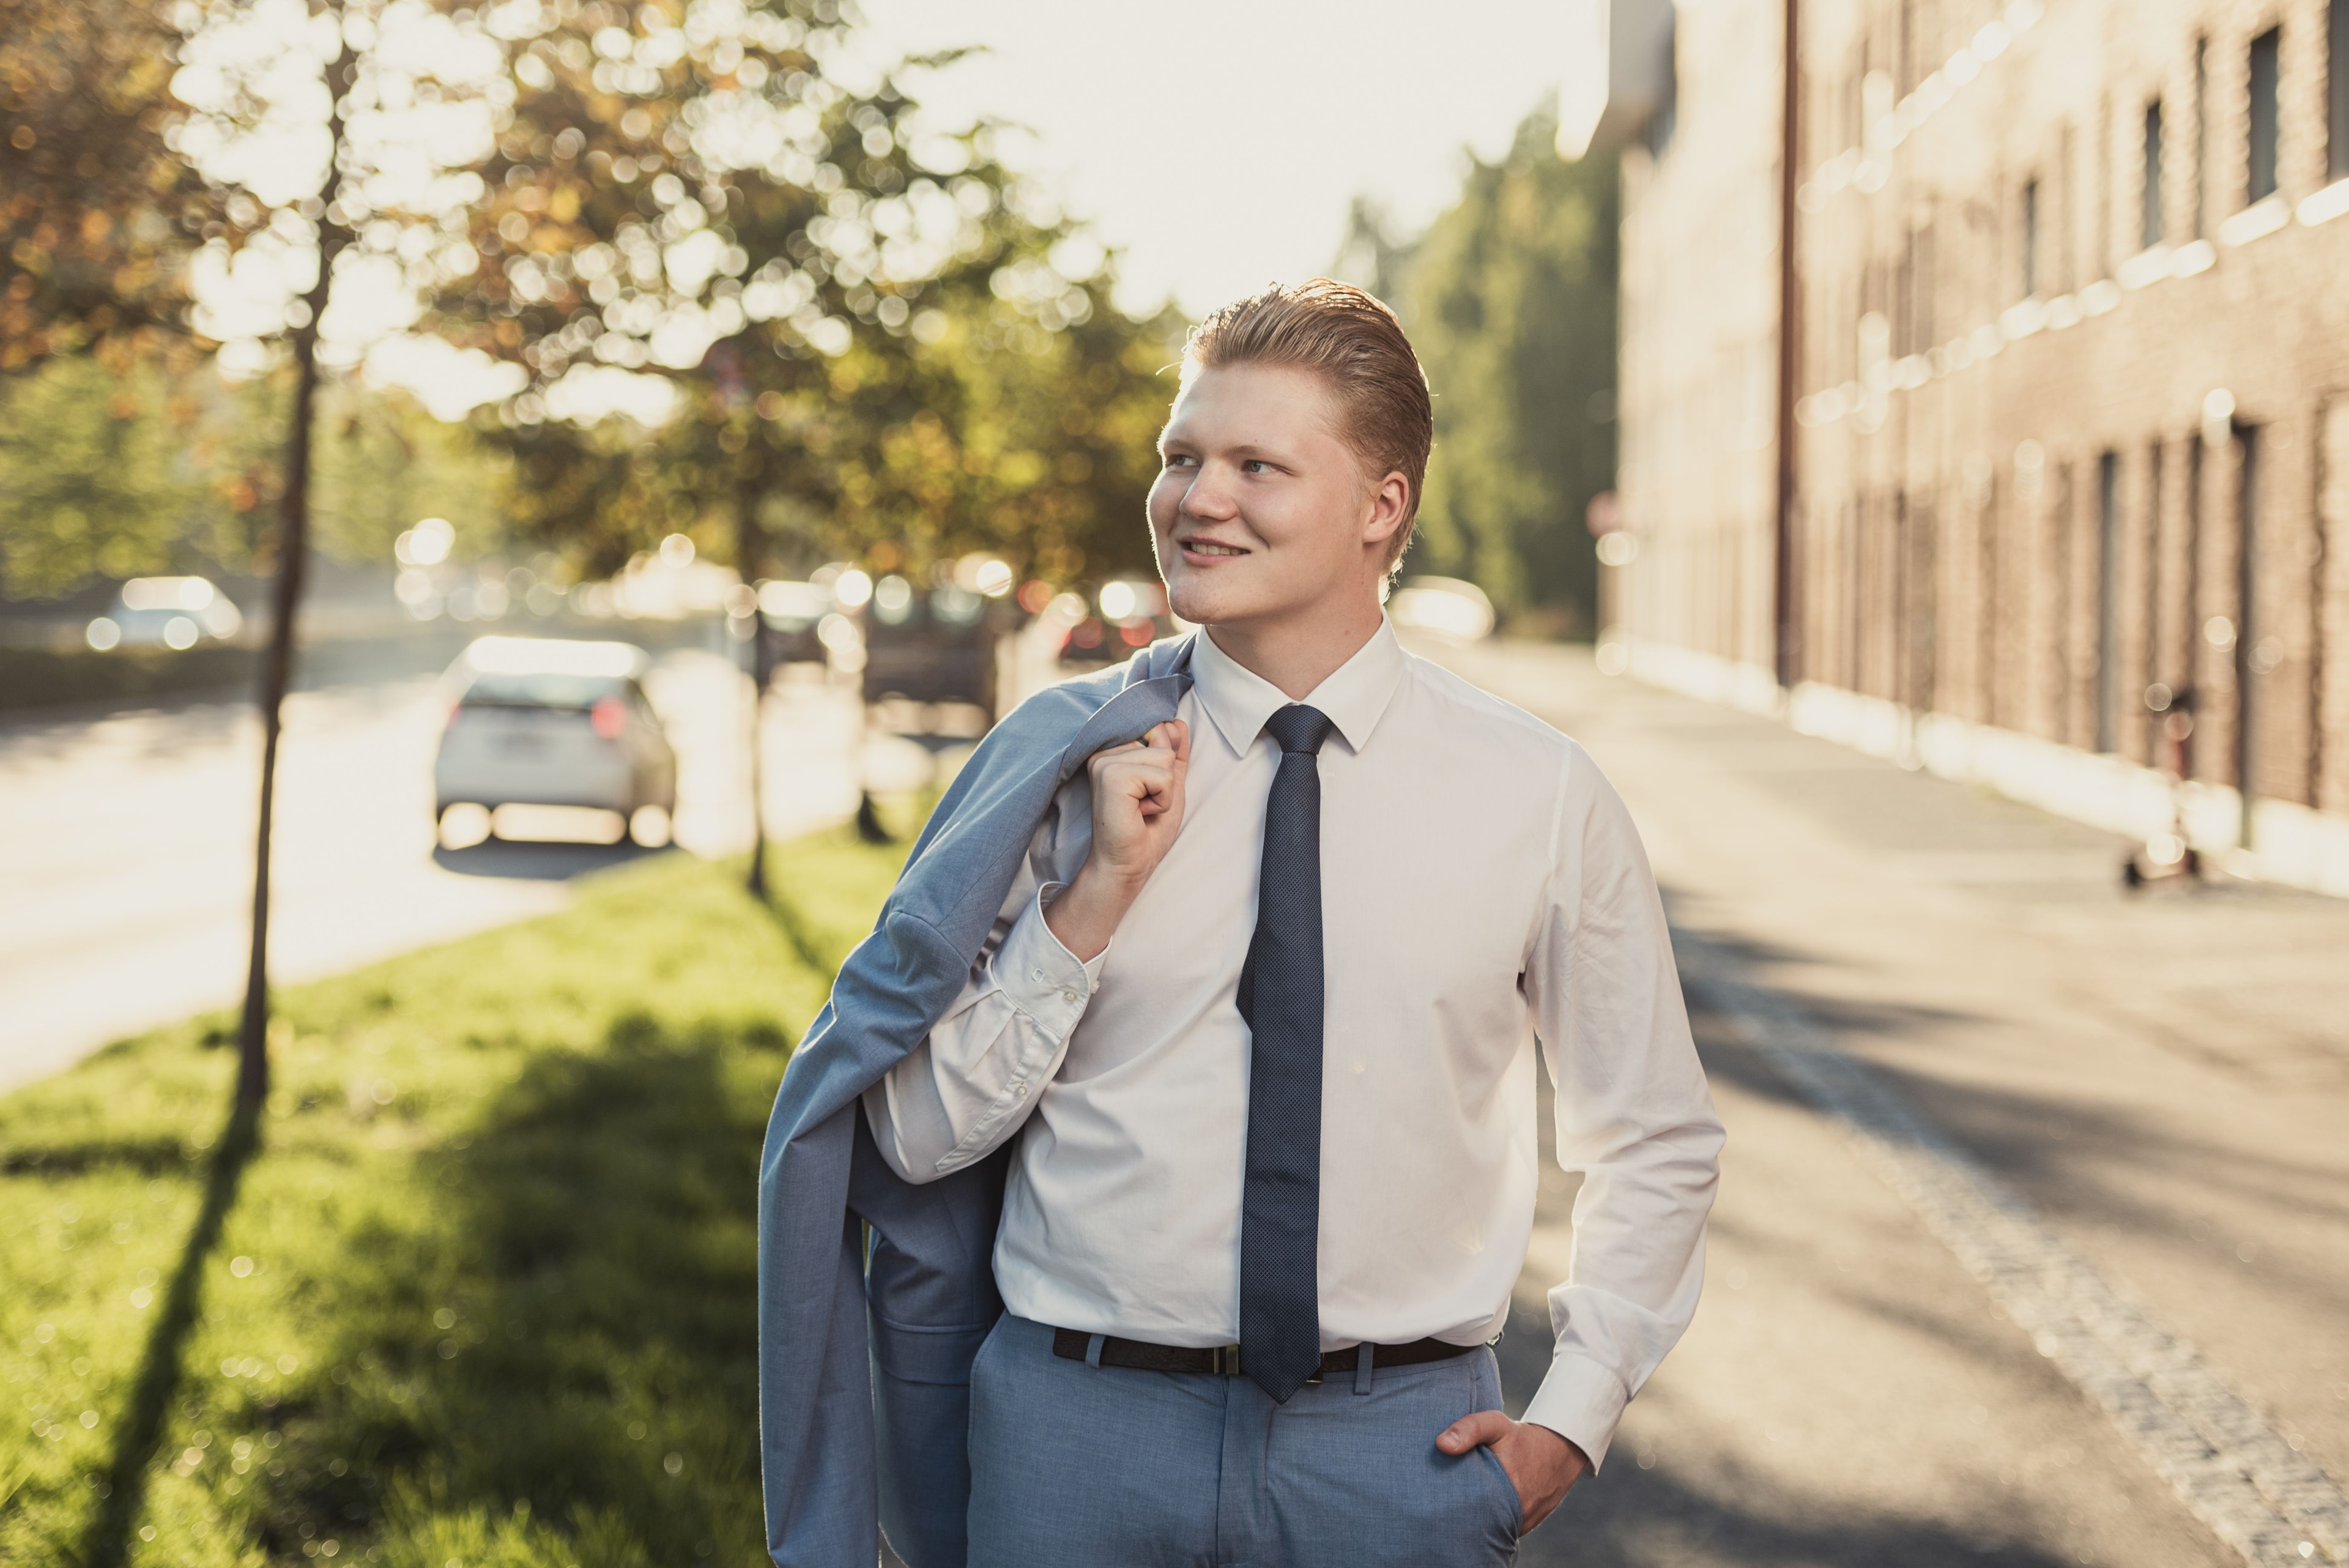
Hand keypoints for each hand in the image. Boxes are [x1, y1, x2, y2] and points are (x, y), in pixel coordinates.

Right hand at [1044, 720, 1188, 960]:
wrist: (1128, 864)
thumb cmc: (1145, 830)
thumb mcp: (1169, 785)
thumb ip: (1173, 754)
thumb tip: (1176, 723)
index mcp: (1115, 750)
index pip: (1160, 732)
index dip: (1166, 769)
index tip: (1144, 794)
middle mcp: (1105, 750)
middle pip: (1164, 742)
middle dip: (1165, 779)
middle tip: (1142, 805)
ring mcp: (1105, 760)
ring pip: (1164, 757)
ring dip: (1163, 791)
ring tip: (1140, 809)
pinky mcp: (1110, 774)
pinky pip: (1161, 775)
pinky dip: (1160, 799)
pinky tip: (1138, 812)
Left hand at [1435, 1412, 1587, 1533]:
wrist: (1561, 1450)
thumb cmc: (1523, 1437)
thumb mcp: (1496, 1424)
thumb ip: (1469, 1429)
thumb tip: (1441, 1444)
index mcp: (1505, 1494)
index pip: (1467, 1510)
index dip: (1451, 1501)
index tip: (1439, 1490)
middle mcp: (1516, 1514)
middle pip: (1479, 1520)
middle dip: (1464, 1510)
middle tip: (1450, 1494)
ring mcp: (1523, 1522)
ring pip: (1492, 1525)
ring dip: (1480, 1515)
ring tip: (1467, 1498)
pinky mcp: (1527, 1524)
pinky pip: (1504, 1525)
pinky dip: (1494, 1517)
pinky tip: (1484, 1503)